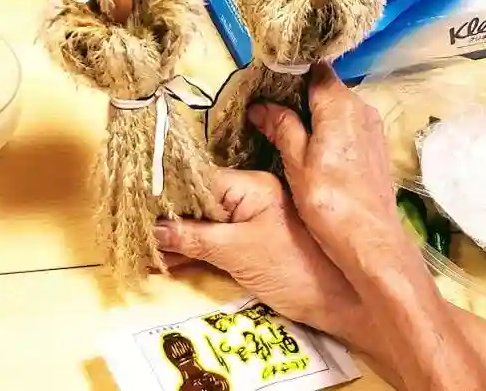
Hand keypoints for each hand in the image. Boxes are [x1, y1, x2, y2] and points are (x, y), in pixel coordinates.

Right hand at [153, 169, 362, 341]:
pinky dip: (198, 247)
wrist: (348, 303)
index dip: (166, 196)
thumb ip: (192, 238)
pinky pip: (222, 235)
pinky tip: (174, 260)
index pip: (197, 181)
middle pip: (200, 199)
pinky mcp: (261, 240)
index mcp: (251, 184)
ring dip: (180, 236)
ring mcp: (258, 217)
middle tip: (137, 234)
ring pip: (208, 220)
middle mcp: (254, 193)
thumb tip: (151, 227)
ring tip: (148, 252)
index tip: (138, 210)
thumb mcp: (236, 254)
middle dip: (168, 218)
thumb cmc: (296, 272)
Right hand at [248, 62, 408, 278]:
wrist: (371, 243)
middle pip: (326, 87)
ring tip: (282, 127)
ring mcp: (372, 129)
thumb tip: (261, 106)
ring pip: (337, 107)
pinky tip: (309, 147)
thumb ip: (281, 126)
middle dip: (297, 94)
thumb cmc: (329, 200)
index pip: (315, 68)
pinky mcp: (375, 148)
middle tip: (266, 107)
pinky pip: (347, 125)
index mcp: (340, 104)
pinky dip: (328, 129)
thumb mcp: (296, 161)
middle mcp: (361, 108)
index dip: (289, 71)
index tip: (264, 82)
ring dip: (312, 113)